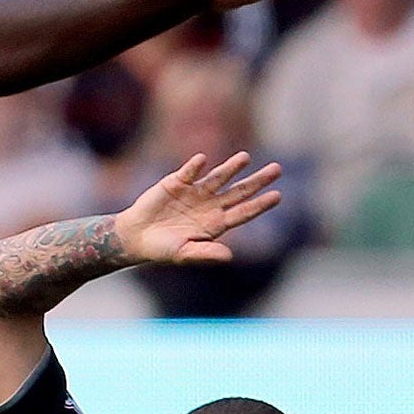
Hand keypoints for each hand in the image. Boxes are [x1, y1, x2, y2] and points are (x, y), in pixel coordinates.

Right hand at [114, 152, 282, 264]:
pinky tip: (202, 160)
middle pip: (239, 191)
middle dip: (258, 181)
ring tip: (245, 157)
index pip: (244, 212)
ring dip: (232, 167)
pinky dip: (194, 166)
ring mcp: (195, 192)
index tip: (277, 196)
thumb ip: (206, 254)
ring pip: (219, 177)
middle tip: (277, 169)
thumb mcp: (184, 254)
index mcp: (216, 223)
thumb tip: (229, 256)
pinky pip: (188, 172)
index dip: (260, 204)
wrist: (135, 237)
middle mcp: (210, 205)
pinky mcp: (177, 182)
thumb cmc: (162, 249)